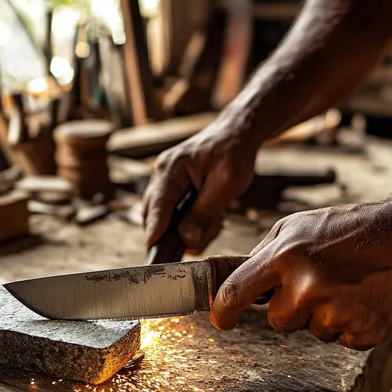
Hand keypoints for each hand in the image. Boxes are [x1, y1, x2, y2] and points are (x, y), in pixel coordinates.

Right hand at [143, 125, 256, 252]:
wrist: (237, 134)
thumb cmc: (233, 152)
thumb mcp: (226, 182)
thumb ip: (205, 212)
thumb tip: (187, 240)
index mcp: (170, 170)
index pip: (156, 207)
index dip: (155, 233)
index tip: (156, 257)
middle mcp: (161, 177)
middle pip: (155, 218)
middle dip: (180, 233)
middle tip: (209, 230)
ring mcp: (166, 184)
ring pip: (166, 221)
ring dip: (190, 229)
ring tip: (217, 218)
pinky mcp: (174, 192)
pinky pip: (175, 217)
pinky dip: (194, 223)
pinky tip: (213, 214)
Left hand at [210, 204, 391, 349]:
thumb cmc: (349, 228)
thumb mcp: (298, 225)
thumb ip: (264, 253)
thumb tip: (234, 279)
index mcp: (285, 256)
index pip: (235, 293)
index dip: (221, 312)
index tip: (220, 321)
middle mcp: (306, 287)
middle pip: (277, 321)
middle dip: (292, 308)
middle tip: (320, 282)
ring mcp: (336, 312)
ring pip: (311, 331)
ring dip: (324, 315)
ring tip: (347, 286)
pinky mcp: (363, 332)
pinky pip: (341, 340)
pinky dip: (350, 325)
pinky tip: (364, 299)